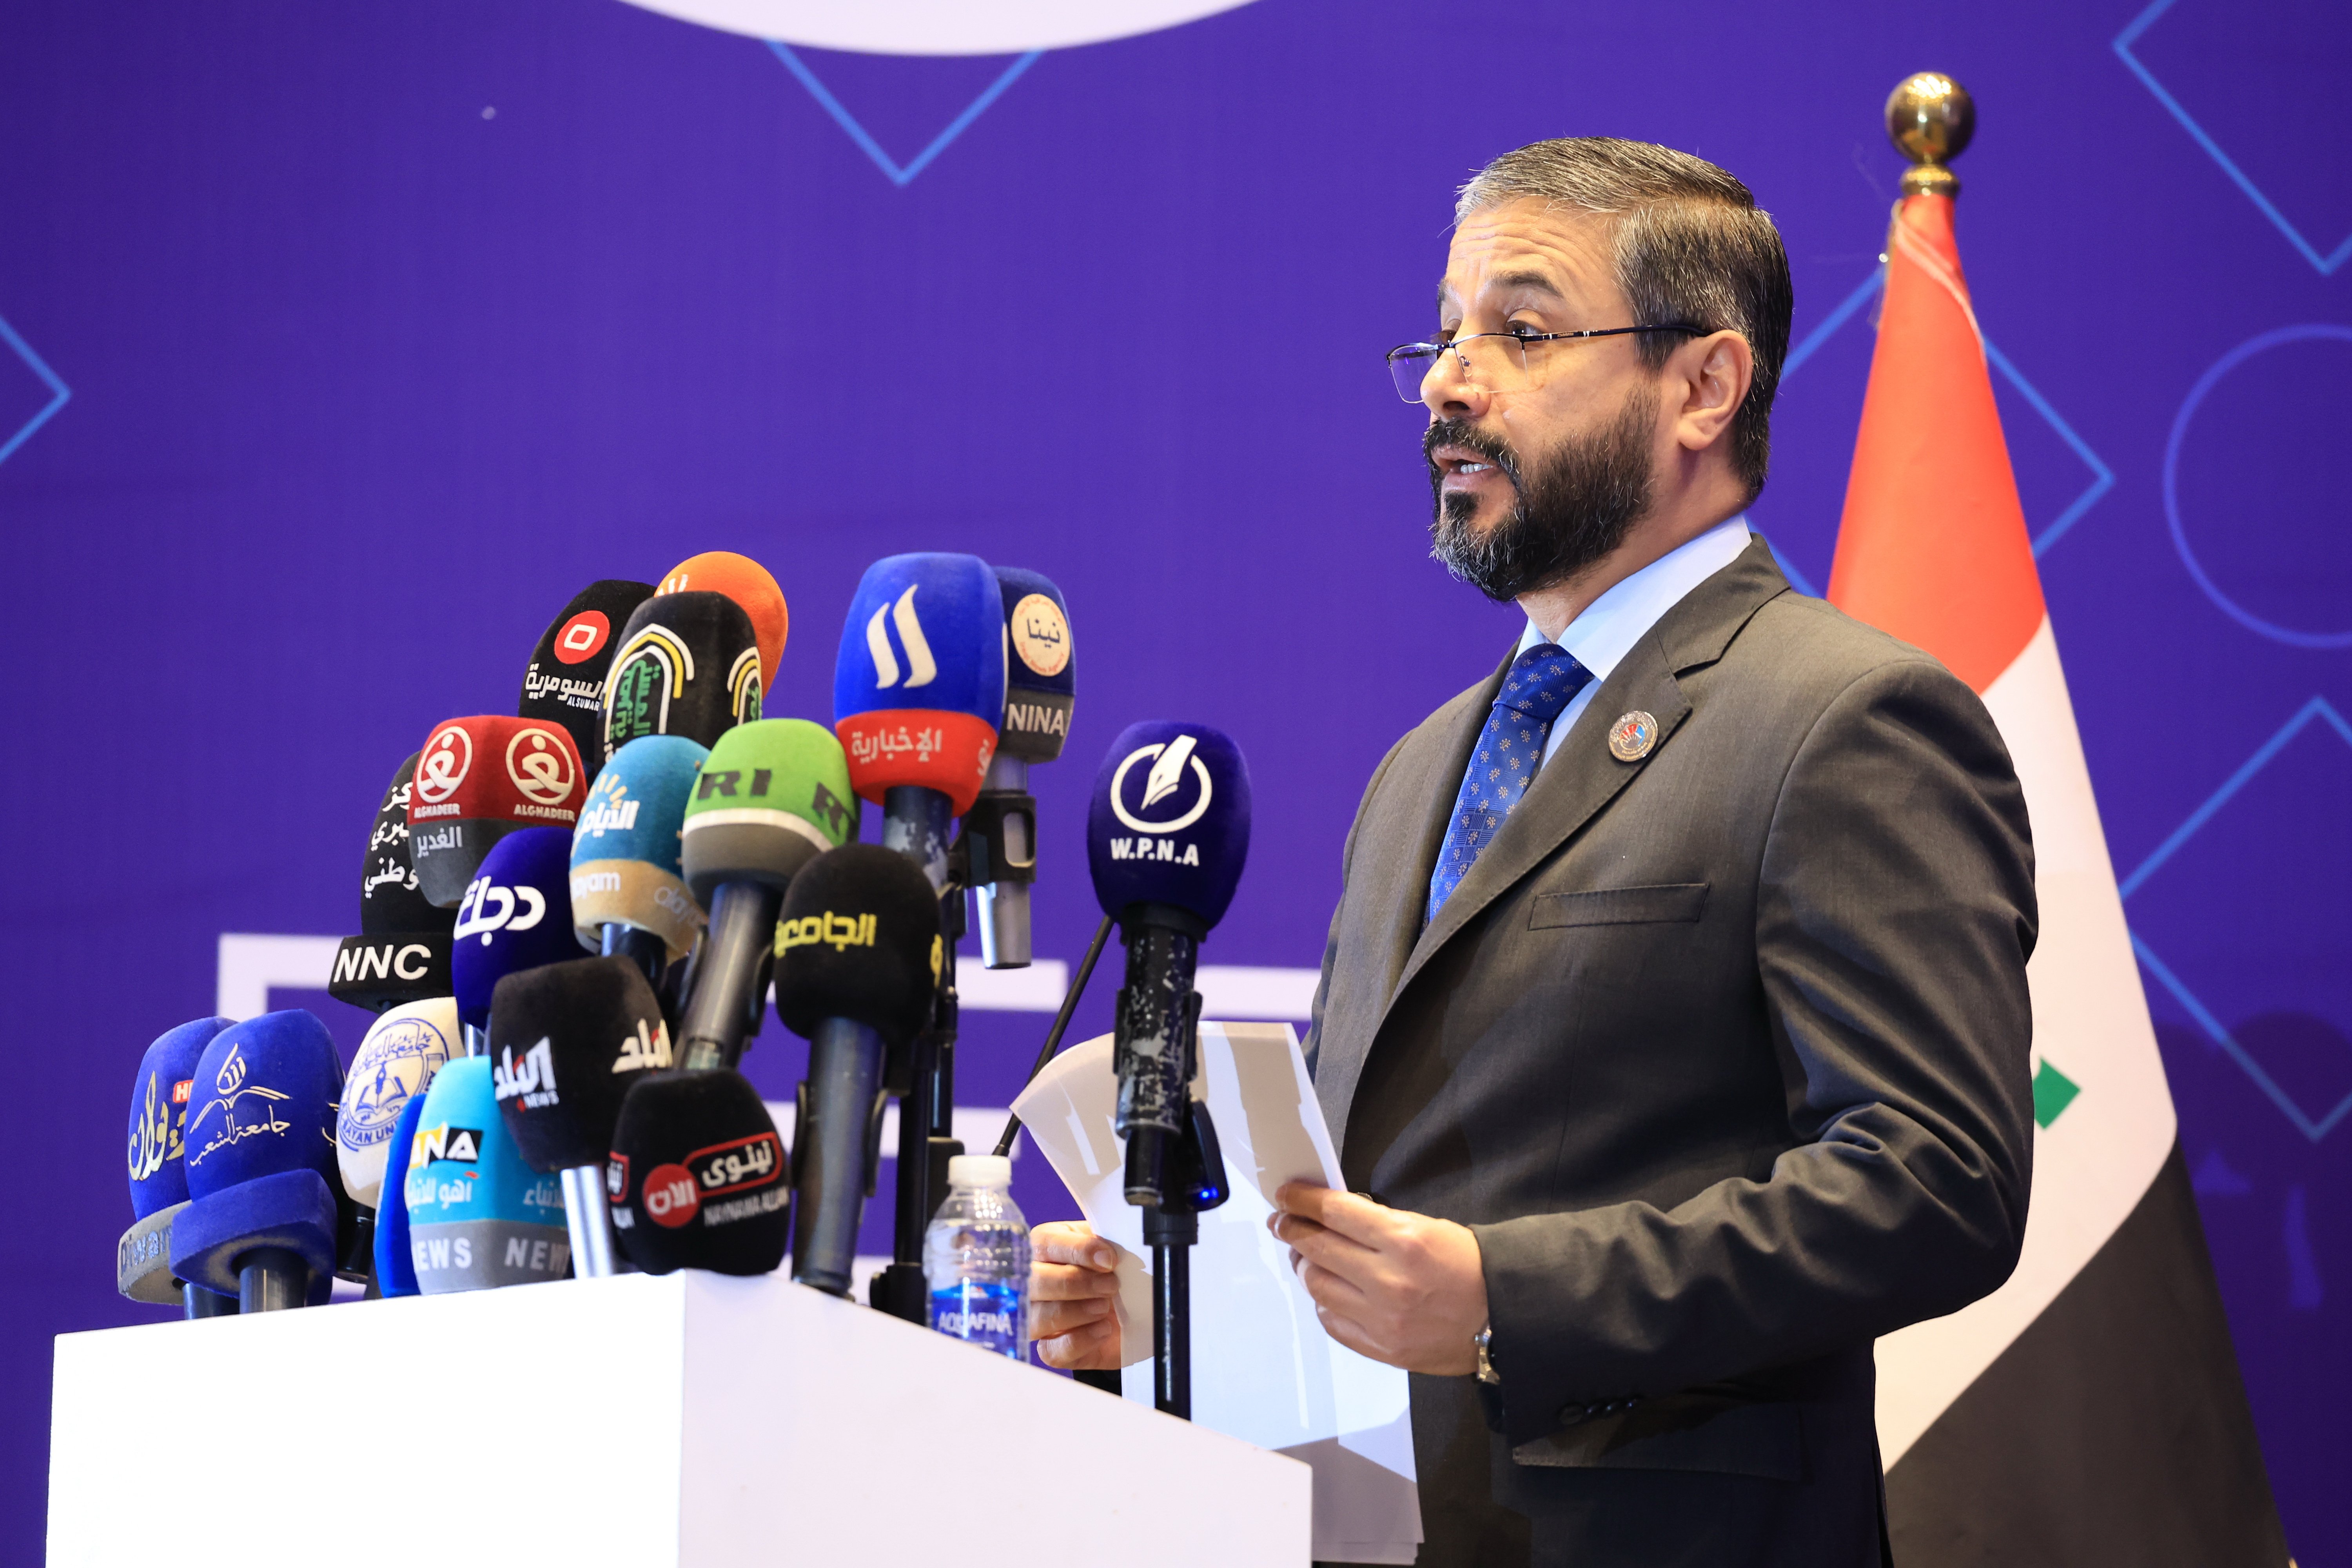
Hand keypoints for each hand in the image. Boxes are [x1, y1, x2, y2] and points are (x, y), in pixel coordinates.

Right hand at [1030, 1221, 1121, 1370]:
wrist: (1138, 1315)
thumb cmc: (1117, 1276)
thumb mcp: (1112, 1251)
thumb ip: (1103, 1243)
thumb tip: (1103, 1253)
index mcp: (1047, 1249)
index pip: (1043, 1243)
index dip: (1076, 1250)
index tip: (1108, 1259)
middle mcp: (1034, 1284)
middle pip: (1034, 1282)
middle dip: (1076, 1283)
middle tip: (1110, 1285)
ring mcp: (1039, 1319)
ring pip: (1036, 1318)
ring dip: (1076, 1311)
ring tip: (1104, 1307)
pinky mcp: (1052, 1350)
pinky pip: (1050, 1351)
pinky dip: (1080, 1340)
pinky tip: (1103, 1329)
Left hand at [1269, 1183, 1487, 1374]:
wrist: (1503, 1317)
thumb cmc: (1469, 1266)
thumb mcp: (1427, 1227)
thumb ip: (1378, 1224)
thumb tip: (1331, 1218)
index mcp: (1404, 1240)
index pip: (1334, 1213)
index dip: (1302, 1201)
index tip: (1286, 1196)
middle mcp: (1388, 1280)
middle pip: (1317, 1248)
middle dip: (1292, 1230)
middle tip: (1282, 1223)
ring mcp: (1383, 1318)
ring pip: (1318, 1286)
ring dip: (1305, 1267)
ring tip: (1305, 1257)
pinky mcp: (1383, 1348)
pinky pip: (1333, 1322)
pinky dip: (1323, 1303)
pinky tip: (1328, 1291)